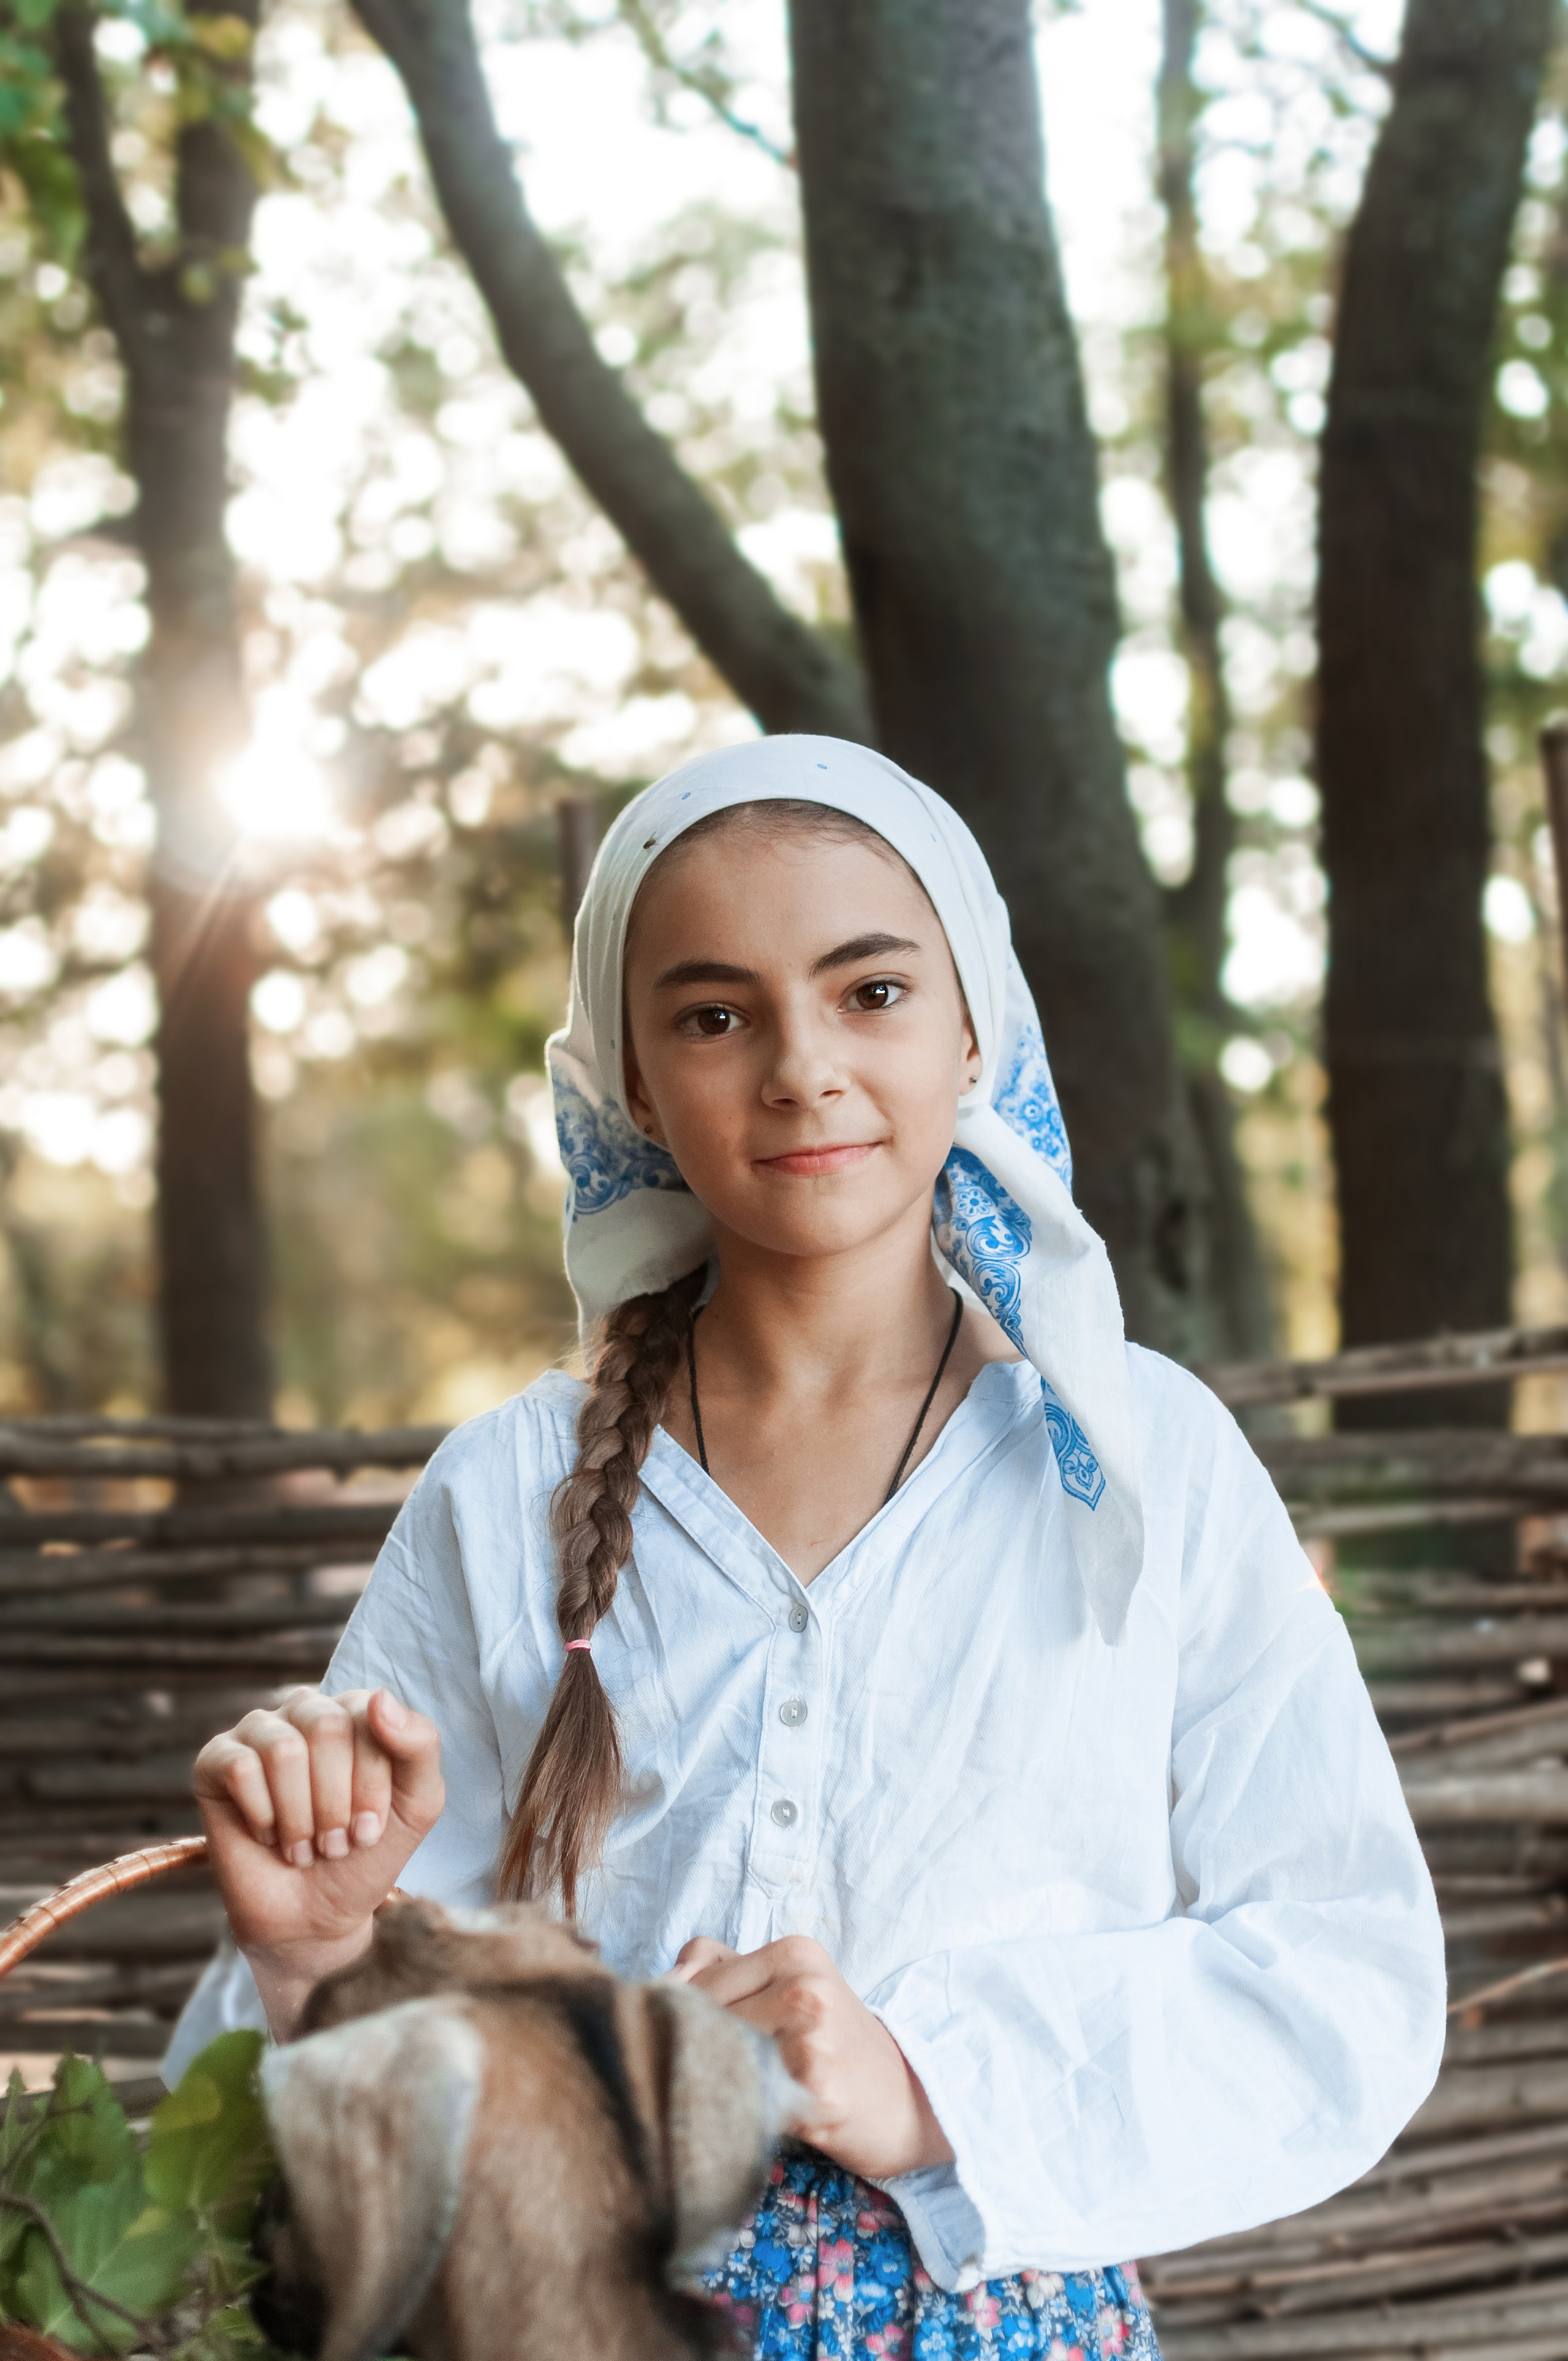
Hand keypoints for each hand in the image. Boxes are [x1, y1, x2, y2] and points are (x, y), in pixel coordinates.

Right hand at [193, 1686, 443, 2036]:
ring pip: (283, 1750)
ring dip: (299, 1817)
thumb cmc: (367, 1854)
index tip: (369, 1830)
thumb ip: (420, 1745)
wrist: (314, 1918)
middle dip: (335, 1802)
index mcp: (356, 1711)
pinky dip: (262, 1817)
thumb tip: (380, 1699)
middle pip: (327, 1727)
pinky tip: (267, 1836)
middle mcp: (307, 1710)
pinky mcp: (216, 1761)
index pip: (372, 1718)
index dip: (372, 1785)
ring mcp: (259, 1731)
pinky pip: (240, 1769)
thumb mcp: (417, 1804)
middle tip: (335, 1842)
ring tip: (304, 1846)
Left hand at [669, 1935, 953, 2180]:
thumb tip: (660, 1981)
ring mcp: (812, 2037)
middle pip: (704, 2020)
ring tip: (734, 2095)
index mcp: (794, 1952)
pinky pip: (748, 2101)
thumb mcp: (786, 1983)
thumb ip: (718, 1966)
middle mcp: (804, 1987)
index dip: (678, 2018)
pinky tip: (756, 2117)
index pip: (698, 1982)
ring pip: (720, 2059)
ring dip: (713, 2084)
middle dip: (692, 2052)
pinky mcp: (817, 2089)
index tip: (684, 2043)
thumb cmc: (833, 2042)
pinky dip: (739, 2113)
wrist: (906, 2098)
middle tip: (707, 2077)